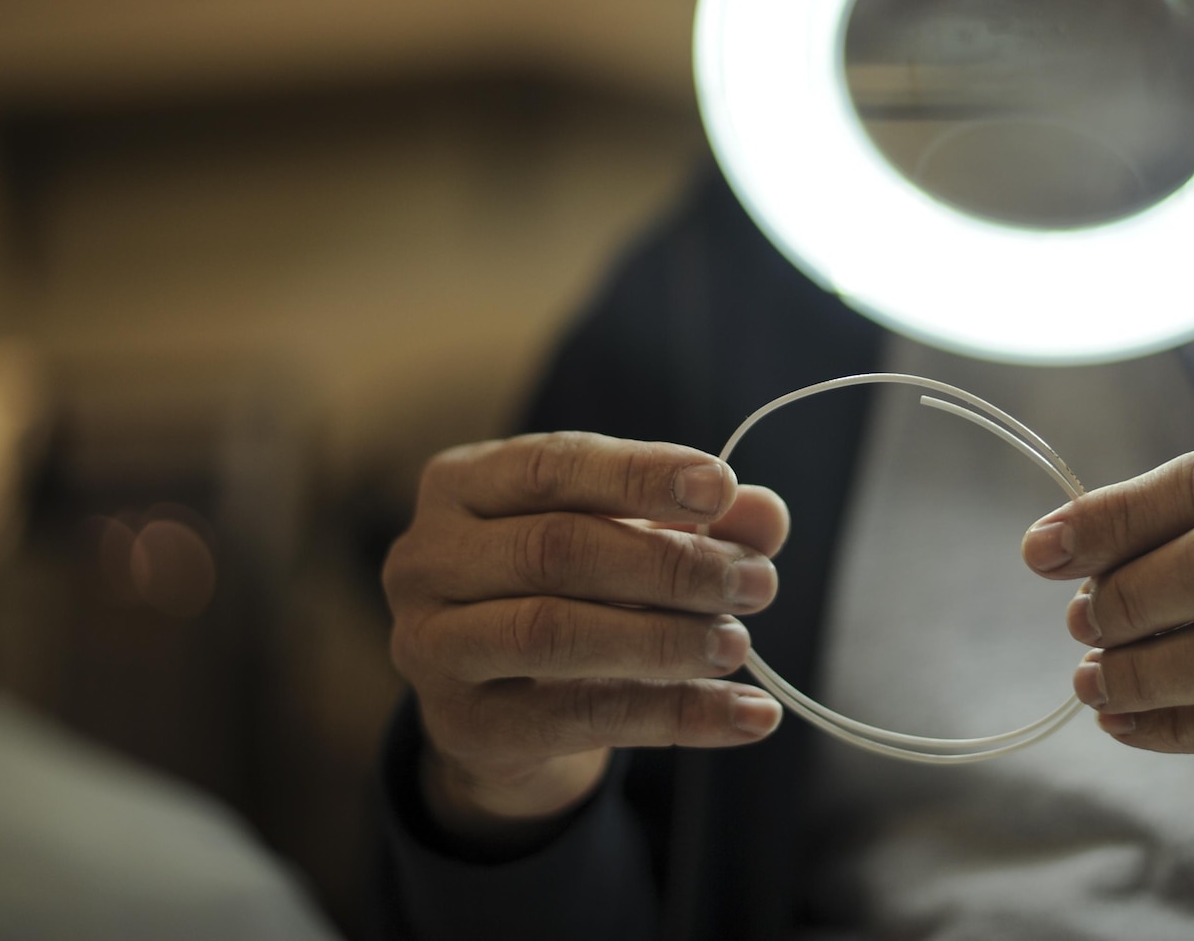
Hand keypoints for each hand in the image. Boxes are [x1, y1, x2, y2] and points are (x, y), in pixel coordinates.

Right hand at [383, 432, 787, 846]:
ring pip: (553, 632)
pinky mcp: (465, 728)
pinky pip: (580, 719)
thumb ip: (695, 521)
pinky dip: (676, 716)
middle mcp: (427, 559)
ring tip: (739, 644)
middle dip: (669, 563)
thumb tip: (766, 514)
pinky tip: (747, 715)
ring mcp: (432, 647)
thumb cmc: (571, 593)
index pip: (551, 465)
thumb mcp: (630, 541)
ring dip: (664, 639)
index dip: (638, 474)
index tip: (722, 486)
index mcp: (462, 485)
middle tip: (755, 582)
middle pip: (555, 547)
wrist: (506, 709)